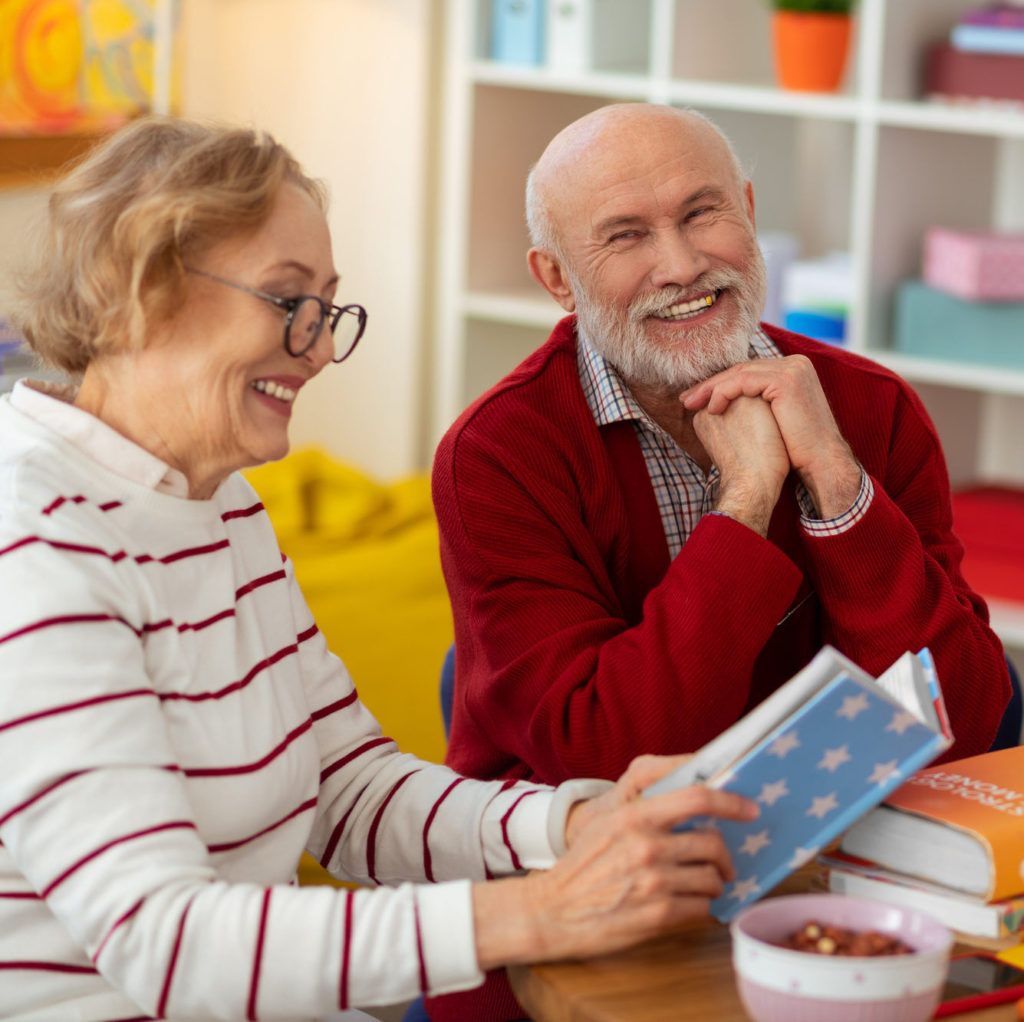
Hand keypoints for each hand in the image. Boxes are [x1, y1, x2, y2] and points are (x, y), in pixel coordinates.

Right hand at [471, 756, 757, 969]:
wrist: (553, 910)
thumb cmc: (582, 865)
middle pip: (714, 843)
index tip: (749, 810)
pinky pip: (703, 908)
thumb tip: (695, 806)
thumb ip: (646, 812)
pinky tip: (687, 906)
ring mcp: (655, 881)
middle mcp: (648, 845)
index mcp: (636, 816)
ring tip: (699, 887)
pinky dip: (702, 908)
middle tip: (722, 865)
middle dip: (725, 858)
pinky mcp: (659, 914)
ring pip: (712, 879)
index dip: (731, 802)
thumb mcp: (607, 824)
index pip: (698, 798)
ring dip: (713, 885)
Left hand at [681, 356, 861, 518]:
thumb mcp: (774, 416)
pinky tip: (711, 409)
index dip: (720, 384)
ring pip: (738, 374)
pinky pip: (742, 381)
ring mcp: (791, 369)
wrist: (820, 461)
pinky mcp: (785, 380)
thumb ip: (758, 401)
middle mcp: (795, 363)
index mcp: (793, 369)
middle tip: (687, 399)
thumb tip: (728, 402)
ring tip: (691, 404)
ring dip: (710, 389)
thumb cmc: (796, 447)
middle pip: (741, 370)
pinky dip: (722, 393)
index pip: (748, 372)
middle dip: (710, 385)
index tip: (698, 399)